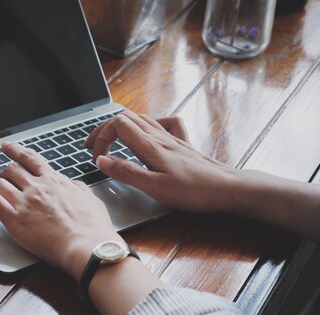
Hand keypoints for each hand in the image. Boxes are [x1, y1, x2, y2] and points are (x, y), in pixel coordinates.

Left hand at [0, 142, 121, 280]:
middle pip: (12, 170)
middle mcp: (37, 186)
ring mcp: (24, 201)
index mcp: (55, 181)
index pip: (31, 160)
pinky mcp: (14, 218)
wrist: (86, 245)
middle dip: (2, 169)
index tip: (8, 147)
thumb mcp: (90, 199)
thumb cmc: (92, 228)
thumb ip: (78, 189)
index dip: (16, 151)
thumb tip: (72, 184)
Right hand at [85, 111, 237, 212]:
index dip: (101, 137)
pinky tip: (147, 133)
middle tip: (92, 147)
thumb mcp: (154, 187)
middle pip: (125, 118)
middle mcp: (160, 137)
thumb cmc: (194, 191)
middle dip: (104, 130)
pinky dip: (149, 123)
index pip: (117, 124)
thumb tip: (102, 160)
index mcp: (150, 146)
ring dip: (120, 126)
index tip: (97, 158)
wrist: (228, 189)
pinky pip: (163, 123)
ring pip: (141, 119)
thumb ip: (126, 172)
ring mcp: (172, 138)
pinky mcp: (181, 144)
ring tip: (110, 141)